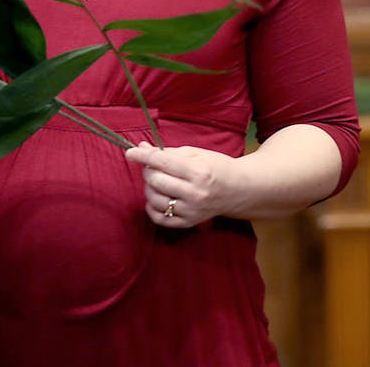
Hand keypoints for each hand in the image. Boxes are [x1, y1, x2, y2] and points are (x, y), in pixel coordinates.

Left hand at [124, 141, 242, 228]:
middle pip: (155, 180)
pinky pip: (159, 218)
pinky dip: (152, 207)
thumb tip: (141, 147)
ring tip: (158, 181)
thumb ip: (168, 152)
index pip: (162, 162)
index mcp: (198, 172)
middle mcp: (195, 193)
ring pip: (154, 199)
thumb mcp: (196, 153)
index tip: (131, 152)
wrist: (238, 190)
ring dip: (149, 187)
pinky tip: (157, 197)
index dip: (143, 155)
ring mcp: (191, 210)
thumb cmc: (217, 167)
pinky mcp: (188, 222)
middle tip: (154, 166)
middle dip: (148, 170)